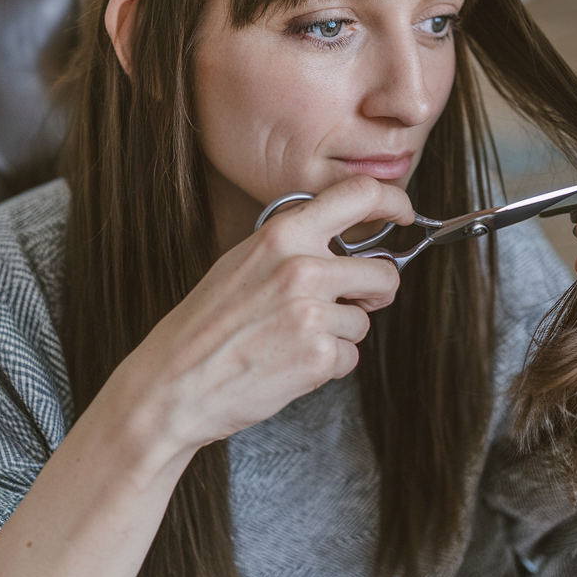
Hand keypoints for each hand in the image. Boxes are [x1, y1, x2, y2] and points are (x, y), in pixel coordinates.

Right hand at [110, 174, 410, 461]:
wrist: (173, 381)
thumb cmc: (206, 323)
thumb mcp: (244, 259)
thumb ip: (296, 242)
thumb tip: (349, 238)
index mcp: (282, 233)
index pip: (360, 194)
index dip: (394, 202)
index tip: (403, 214)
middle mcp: (302, 267)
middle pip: (385, 272)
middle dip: (375, 292)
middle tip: (351, 302)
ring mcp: (312, 313)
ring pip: (364, 321)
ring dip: (340, 334)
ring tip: (292, 337)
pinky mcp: (318, 357)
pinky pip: (351, 357)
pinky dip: (329, 364)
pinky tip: (291, 361)